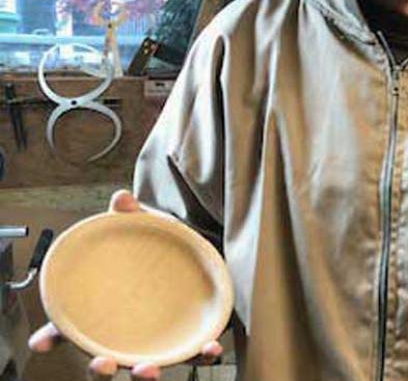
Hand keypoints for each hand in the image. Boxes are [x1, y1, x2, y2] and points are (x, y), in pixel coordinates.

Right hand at [28, 190, 223, 379]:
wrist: (195, 253)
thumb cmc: (158, 247)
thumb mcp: (143, 228)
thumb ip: (131, 215)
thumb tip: (122, 197)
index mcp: (102, 309)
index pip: (68, 327)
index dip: (52, 336)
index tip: (42, 342)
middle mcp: (125, 333)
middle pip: (104, 360)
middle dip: (99, 367)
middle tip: (102, 363)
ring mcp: (155, 340)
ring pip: (143, 367)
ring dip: (144, 373)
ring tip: (147, 369)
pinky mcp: (188, 337)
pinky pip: (194, 354)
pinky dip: (203, 355)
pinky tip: (211, 348)